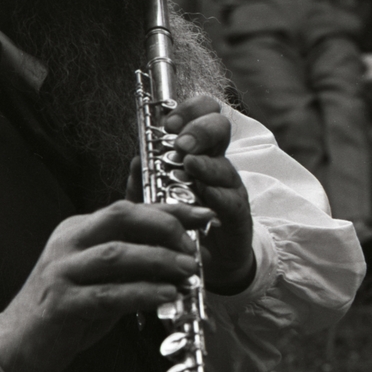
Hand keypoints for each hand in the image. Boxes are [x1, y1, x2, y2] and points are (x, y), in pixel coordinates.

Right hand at [0, 199, 211, 371]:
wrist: (20, 343)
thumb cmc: (66, 307)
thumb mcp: (97, 274)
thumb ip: (129, 256)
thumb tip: (177, 247)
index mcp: (77, 229)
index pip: (128, 208)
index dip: (169, 210)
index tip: (204, 216)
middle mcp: (67, 243)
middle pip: (120, 218)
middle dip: (164, 227)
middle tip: (194, 246)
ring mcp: (61, 272)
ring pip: (116, 254)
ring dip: (158, 260)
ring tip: (189, 271)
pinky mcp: (61, 304)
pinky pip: (107, 294)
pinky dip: (142, 293)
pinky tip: (166, 296)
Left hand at [128, 94, 256, 295]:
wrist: (200, 261)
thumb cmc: (175, 220)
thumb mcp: (152, 198)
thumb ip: (143, 179)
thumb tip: (135, 160)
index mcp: (195, 150)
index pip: (200, 113)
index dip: (188, 110)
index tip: (169, 122)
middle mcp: (214, 162)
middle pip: (220, 127)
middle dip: (200, 129)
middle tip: (181, 144)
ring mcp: (228, 186)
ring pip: (225, 163)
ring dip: (206, 163)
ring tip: (189, 166)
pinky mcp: (237, 213)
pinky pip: (231, 198)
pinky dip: (217, 194)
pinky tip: (206, 194)